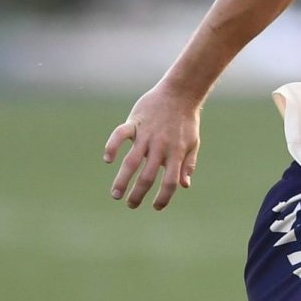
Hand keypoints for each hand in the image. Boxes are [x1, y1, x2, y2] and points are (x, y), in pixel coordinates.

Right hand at [102, 84, 202, 209]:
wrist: (180, 94)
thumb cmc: (186, 121)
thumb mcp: (192, 144)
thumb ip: (188, 164)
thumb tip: (184, 185)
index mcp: (176, 154)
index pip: (170, 182)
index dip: (164, 197)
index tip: (156, 207)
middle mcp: (161, 147)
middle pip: (147, 176)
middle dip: (138, 194)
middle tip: (130, 205)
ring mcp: (146, 135)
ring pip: (131, 161)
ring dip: (122, 180)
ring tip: (115, 194)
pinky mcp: (135, 122)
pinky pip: (120, 135)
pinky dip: (112, 146)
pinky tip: (107, 159)